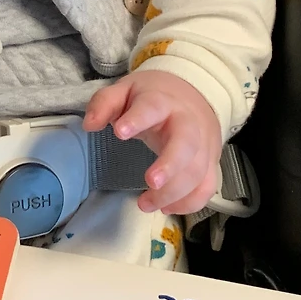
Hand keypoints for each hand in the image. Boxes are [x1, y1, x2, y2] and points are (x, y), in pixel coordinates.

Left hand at [84, 69, 221, 214]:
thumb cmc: (154, 96)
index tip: (119, 133)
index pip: (153, 107)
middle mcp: (188, 122)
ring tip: (145, 204)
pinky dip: (191, 203)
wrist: (195, 93)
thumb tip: (89, 125)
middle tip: (150, 182)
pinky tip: (167, 208)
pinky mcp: (210, 162)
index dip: (138, 119)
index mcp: (163, 101)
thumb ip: (105, 104)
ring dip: (174, 193)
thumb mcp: (125, 91)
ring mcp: (203, 144)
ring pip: (198, 170)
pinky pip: (207, 186)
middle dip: (170, 165)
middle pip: (186, 143)